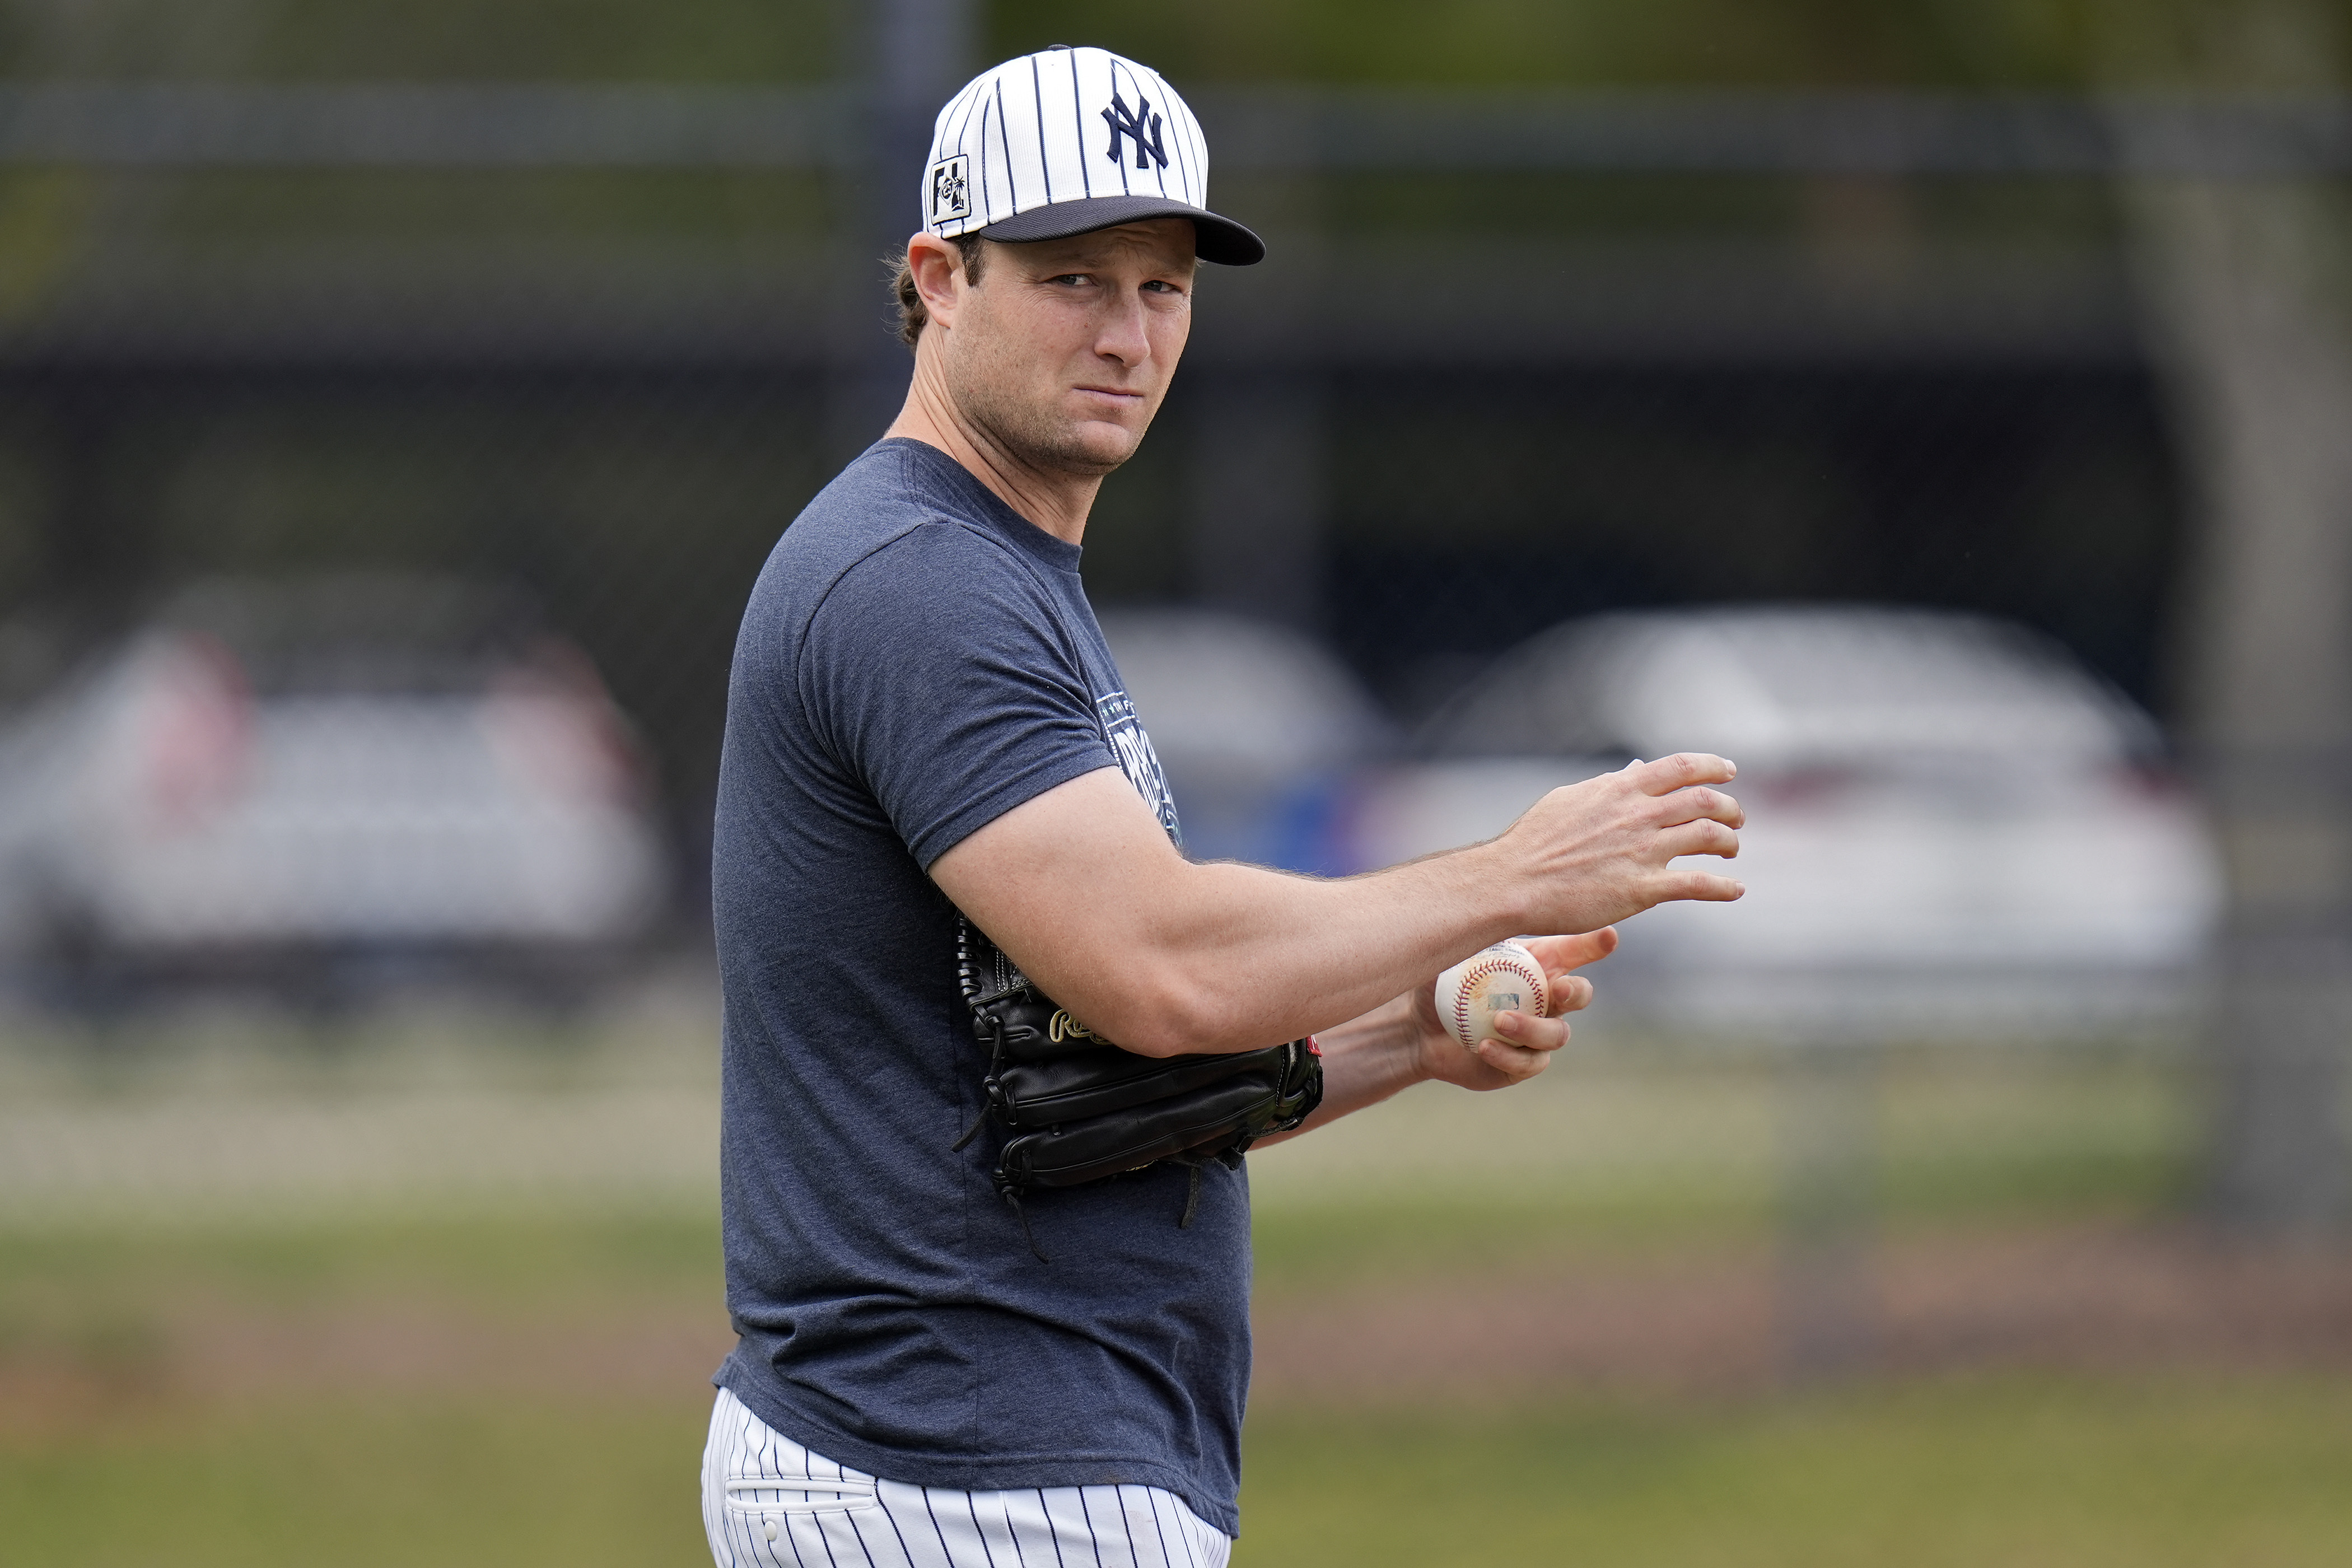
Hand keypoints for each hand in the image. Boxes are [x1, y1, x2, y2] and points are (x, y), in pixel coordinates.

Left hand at [1409, 928, 1618, 1091]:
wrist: (1417, 1029)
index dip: (1595, 944)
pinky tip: (1485, 1046)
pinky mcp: (1522, 1064)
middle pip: (1579, 995)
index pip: (1574, 950)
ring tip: (1500, 1021)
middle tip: (1558, 989)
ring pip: (1556, 1034)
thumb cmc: (1441, 982)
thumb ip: (1472, 932)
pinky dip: (1508, 1054)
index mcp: (1538, 963)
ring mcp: (1537, 1034)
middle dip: (1577, 991)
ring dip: (1532, 1027)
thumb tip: (1478, 904)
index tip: (1608, 936)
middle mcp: (1546, 998)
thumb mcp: (1452, 952)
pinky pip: (1528, 1062)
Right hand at [1489, 753, 1743, 935]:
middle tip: (1736, 818)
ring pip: (1708, 836)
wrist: (1514, 882)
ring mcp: (1642, 851)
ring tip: (1731, 850)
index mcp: (1620, 790)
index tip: (1729, 772)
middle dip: (1729, 808)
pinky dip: (1723, 886)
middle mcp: (1638, 815)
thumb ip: (1607, 786)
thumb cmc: (1534, 842)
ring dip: (1729, 842)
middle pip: (1704, 800)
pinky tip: (1735, 890)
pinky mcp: (1642, 889)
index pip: (1681, 767)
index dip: (1712, 767)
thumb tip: (1632, 773)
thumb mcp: (1570, 799)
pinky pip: (1697, 884)